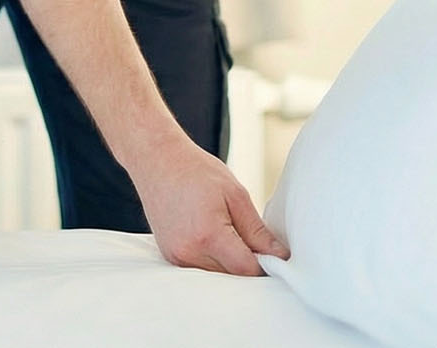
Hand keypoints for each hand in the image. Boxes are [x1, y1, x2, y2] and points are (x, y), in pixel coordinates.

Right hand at [130, 133, 287, 274]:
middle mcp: (188, 252)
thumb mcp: (235, 194)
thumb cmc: (196, 171)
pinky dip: (213, 260)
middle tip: (253, 241)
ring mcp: (176, 257)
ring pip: (217, 277)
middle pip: (232, 277)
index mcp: (208, 235)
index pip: (247, 269)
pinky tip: (213, 237)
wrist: (157, 160)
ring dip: (229, 264)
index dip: (265, 264)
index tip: (273, 253)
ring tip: (230, 234)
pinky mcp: (169, 257)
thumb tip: (280, 256)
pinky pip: (200, 269)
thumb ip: (257, 231)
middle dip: (247, 264)